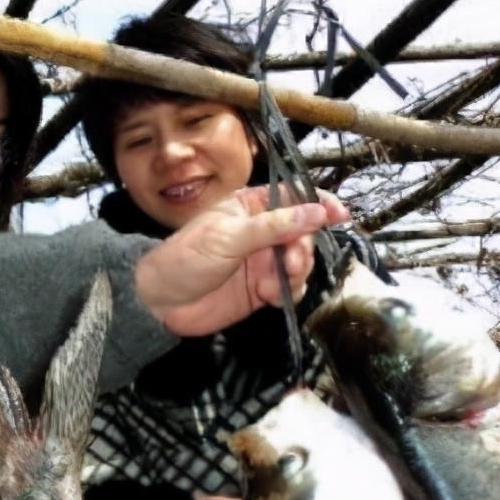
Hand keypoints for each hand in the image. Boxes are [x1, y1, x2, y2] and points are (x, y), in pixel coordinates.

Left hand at [135, 187, 348, 336]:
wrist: (160, 302)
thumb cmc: (186, 259)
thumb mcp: (229, 236)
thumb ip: (274, 225)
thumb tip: (317, 212)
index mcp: (248, 207)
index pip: (292, 196)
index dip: (318, 203)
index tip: (339, 214)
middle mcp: (261, 231)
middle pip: (303, 232)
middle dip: (304, 246)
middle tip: (292, 261)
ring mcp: (262, 261)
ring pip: (301, 261)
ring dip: (298, 270)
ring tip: (278, 281)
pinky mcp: (262, 288)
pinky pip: (291, 287)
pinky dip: (288, 291)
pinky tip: (270, 296)